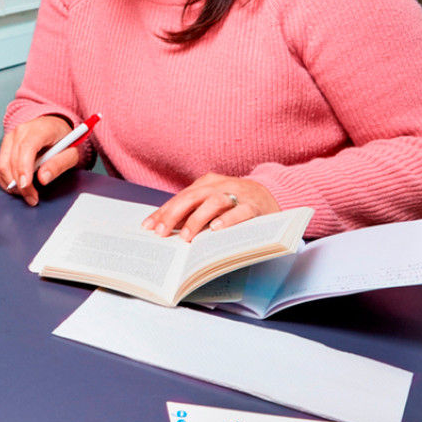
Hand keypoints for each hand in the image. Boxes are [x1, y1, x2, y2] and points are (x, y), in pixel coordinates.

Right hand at [0, 115, 75, 206]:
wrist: (53, 126)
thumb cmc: (62, 139)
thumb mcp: (71, 152)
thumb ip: (59, 164)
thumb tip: (43, 179)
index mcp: (39, 129)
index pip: (26, 148)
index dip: (24, 168)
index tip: (26, 186)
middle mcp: (20, 132)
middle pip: (12, 161)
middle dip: (20, 184)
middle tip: (32, 198)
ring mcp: (9, 139)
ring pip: (2, 166)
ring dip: (11, 185)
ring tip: (26, 194)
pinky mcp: (4, 147)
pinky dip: (5, 180)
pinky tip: (18, 187)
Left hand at [142, 174, 278, 241]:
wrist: (273, 194)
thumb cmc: (236, 203)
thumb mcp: (214, 203)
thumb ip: (194, 212)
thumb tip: (168, 229)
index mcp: (207, 184)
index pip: (180, 198)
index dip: (163, 212)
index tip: (148, 226)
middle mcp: (220, 186)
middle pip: (192, 197)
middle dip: (173, 215)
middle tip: (161, 232)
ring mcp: (238, 194)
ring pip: (214, 202)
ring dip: (198, 219)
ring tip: (186, 237)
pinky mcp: (255, 205)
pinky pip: (240, 212)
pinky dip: (228, 220)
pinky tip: (216, 229)